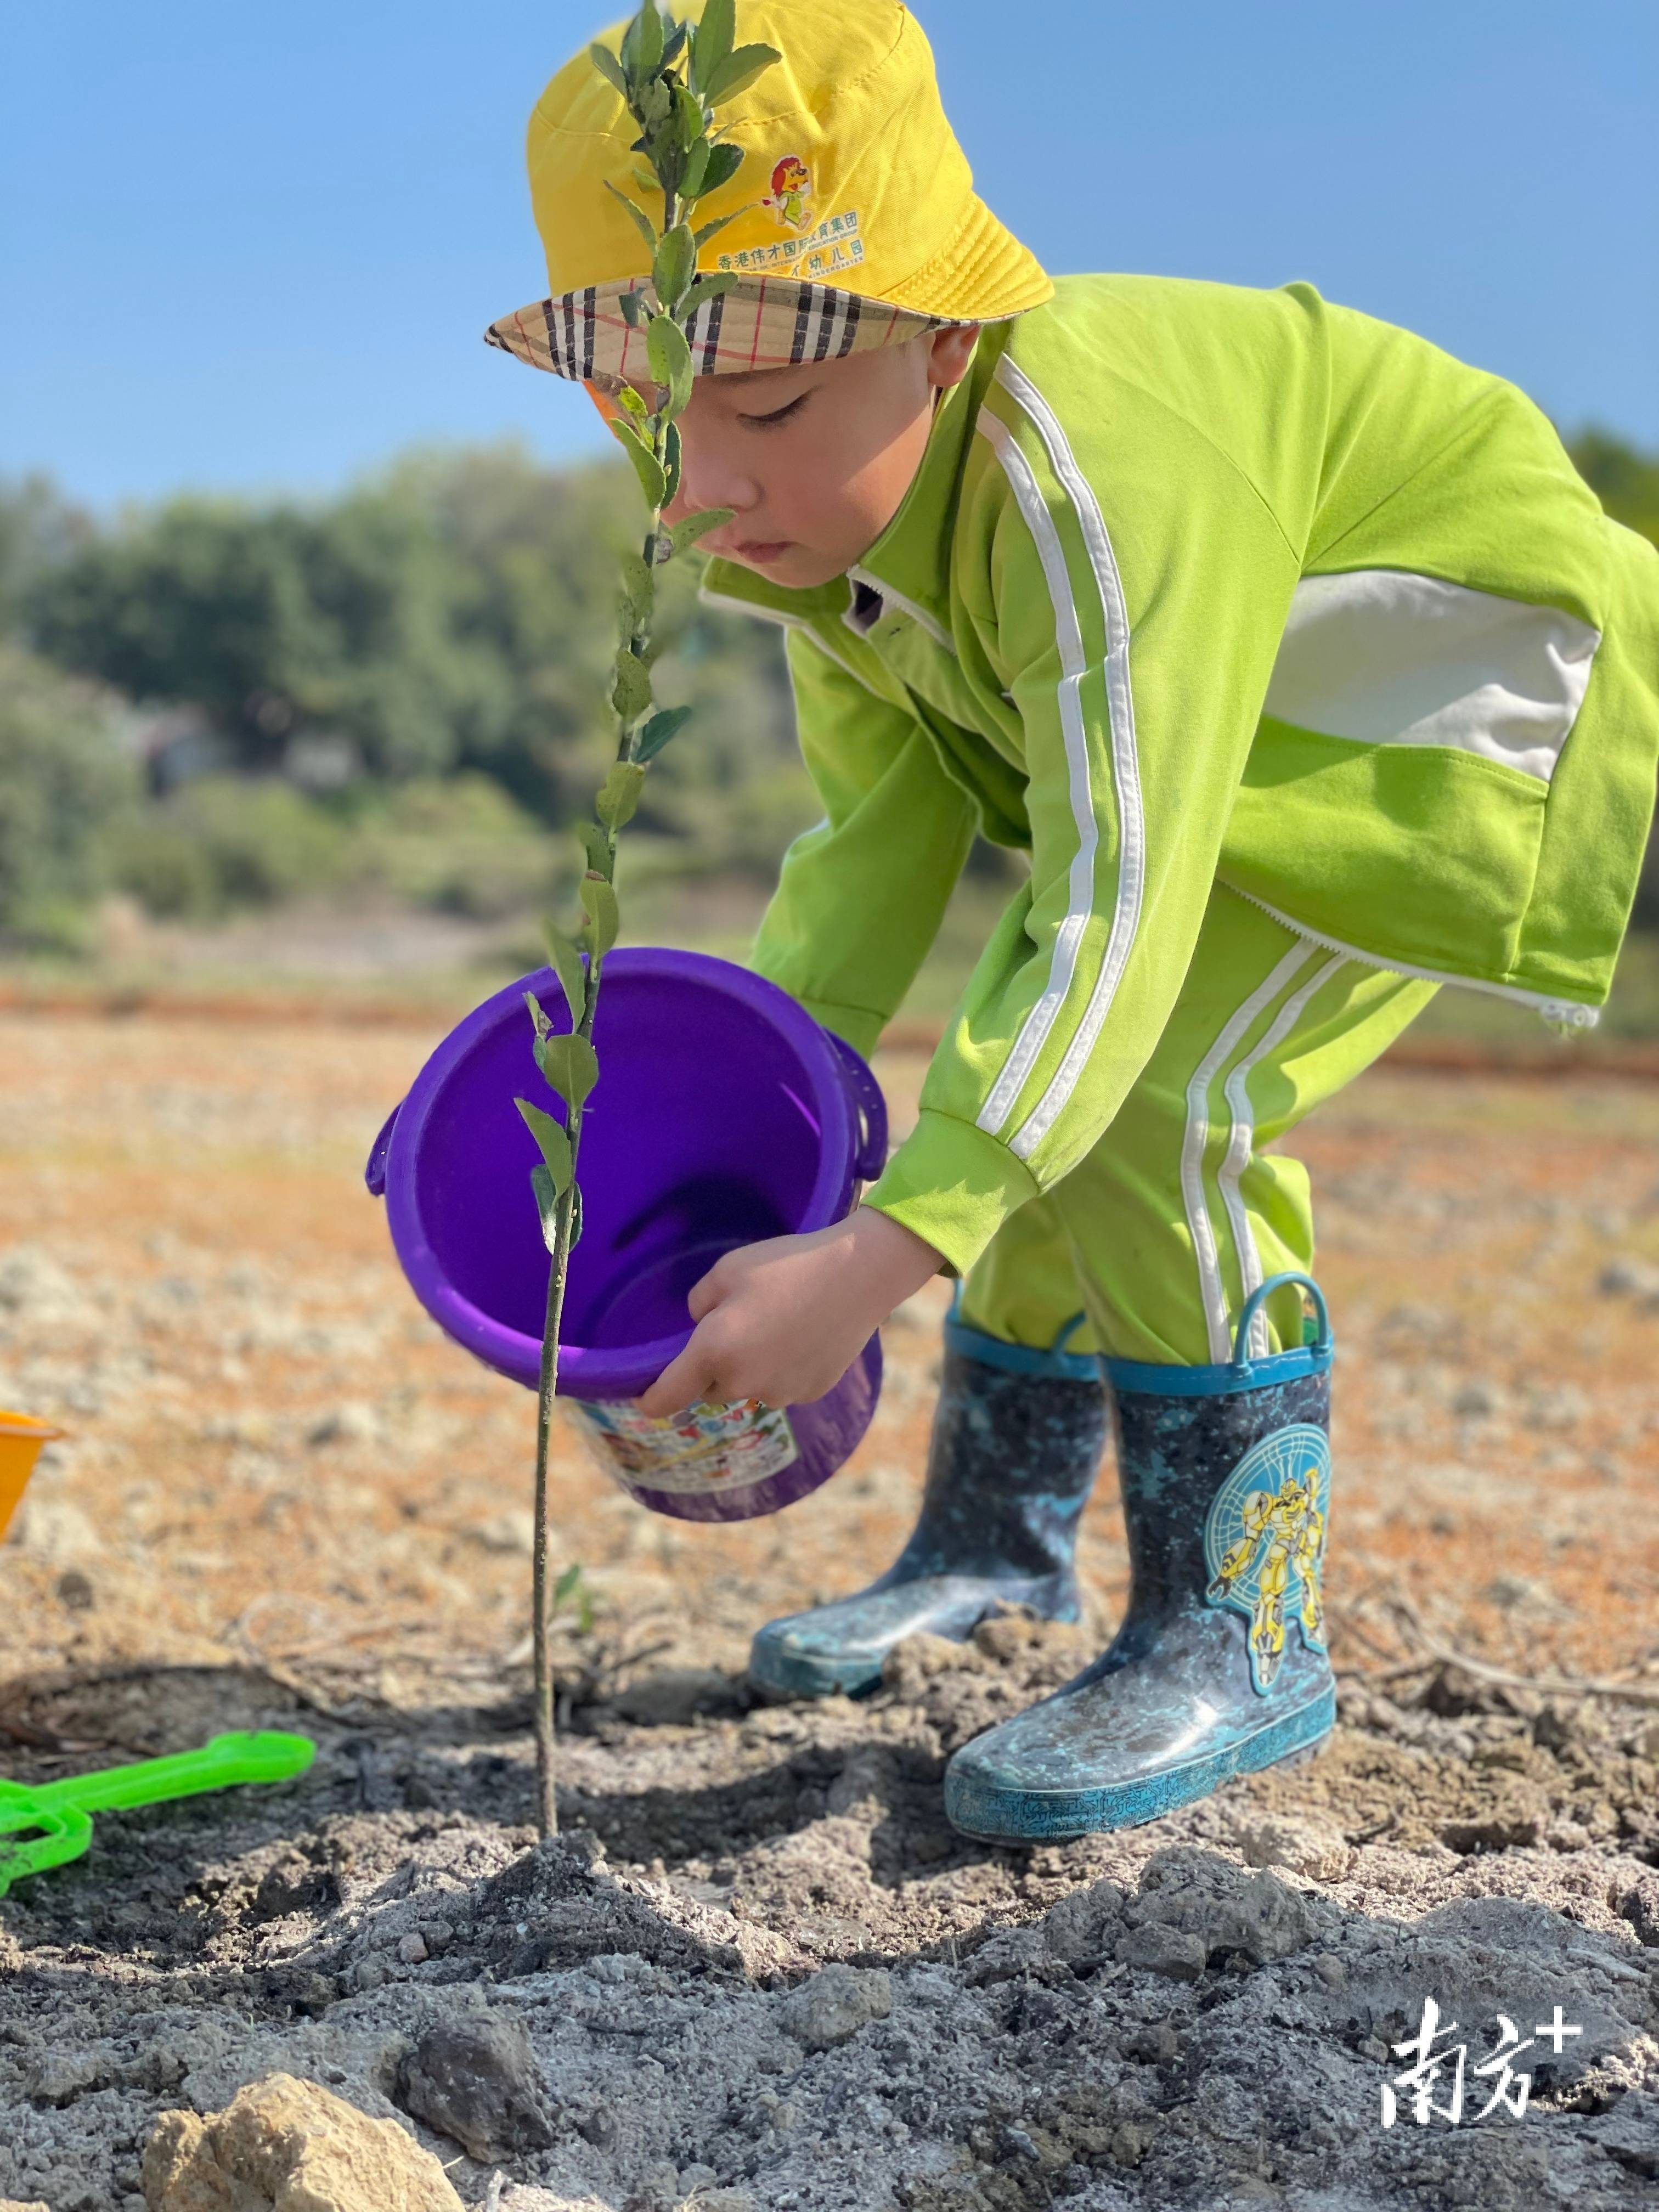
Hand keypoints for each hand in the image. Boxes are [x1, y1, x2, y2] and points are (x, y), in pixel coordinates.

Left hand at [634, 1206, 944, 1418]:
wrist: (858, 1276)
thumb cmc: (786, 1265)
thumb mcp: (726, 1269)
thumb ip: (698, 1303)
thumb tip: (701, 1323)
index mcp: (713, 1354)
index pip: (665, 1398)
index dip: (649, 1400)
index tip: (643, 1398)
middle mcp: (743, 1384)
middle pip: (710, 1389)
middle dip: (712, 1367)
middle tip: (734, 1327)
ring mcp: (780, 1393)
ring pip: (749, 1387)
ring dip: (750, 1368)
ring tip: (776, 1326)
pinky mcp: (811, 1393)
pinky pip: (782, 1385)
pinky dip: (783, 1368)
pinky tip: (802, 1335)